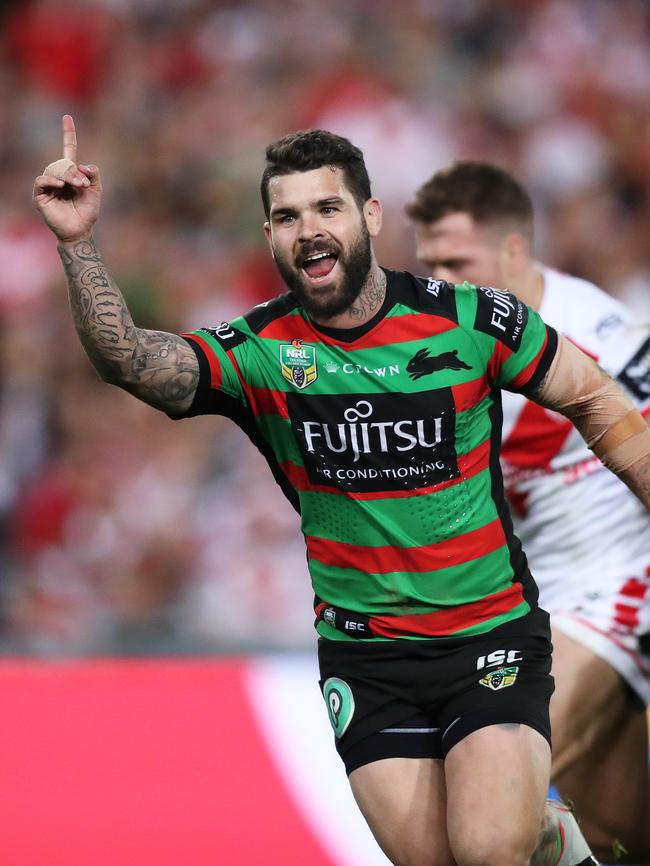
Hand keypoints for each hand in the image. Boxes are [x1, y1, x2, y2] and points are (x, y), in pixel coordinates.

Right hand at [32, 115, 101, 242]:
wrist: (80, 230)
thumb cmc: (87, 212)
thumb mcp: (96, 191)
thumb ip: (93, 175)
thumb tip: (83, 165)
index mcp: (71, 173)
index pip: (68, 149)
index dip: (68, 134)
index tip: (67, 117)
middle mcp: (58, 176)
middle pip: (63, 163)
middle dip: (74, 172)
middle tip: (84, 184)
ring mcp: (48, 185)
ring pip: (54, 170)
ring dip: (67, 176)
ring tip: (77, 187)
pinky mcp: (40, 195)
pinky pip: (42, 181)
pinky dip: (51, 180)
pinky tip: (60, 185)